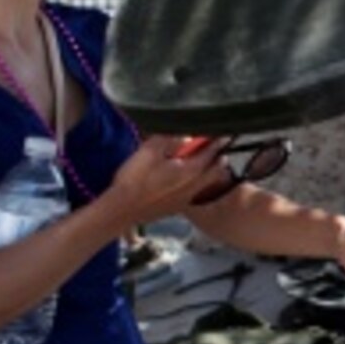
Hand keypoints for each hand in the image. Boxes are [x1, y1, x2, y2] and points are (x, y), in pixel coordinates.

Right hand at [106, 135, 230, 226]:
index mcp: (190, 171)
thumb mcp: (149, 151)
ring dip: (211, 173)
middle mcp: (193, 187)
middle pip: (215, 171)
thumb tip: (188, 134)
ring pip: (207, 184)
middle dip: (219, 159)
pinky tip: (191, 181)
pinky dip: (199, 184)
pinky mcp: (176, 208)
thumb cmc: (135, 178)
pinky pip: (195, 193)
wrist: (121, 209)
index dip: (217, 142)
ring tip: (211, 164)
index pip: (210, 153)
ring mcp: (186, 199)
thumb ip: (171, 140)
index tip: (223, 135)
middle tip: (221, 150)